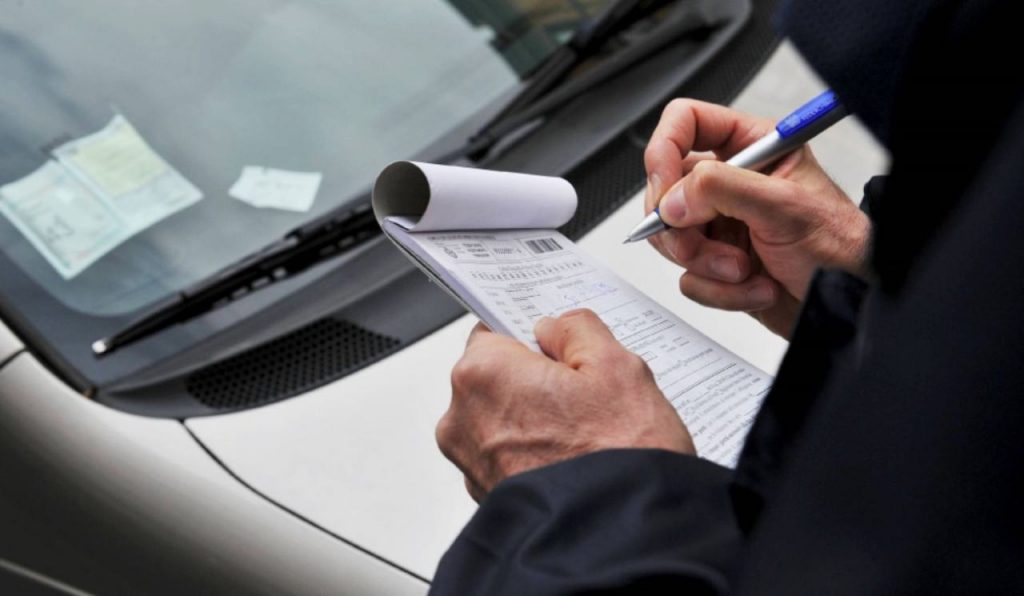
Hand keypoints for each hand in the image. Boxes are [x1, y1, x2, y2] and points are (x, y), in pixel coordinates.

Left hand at [437, 310, 692, 501]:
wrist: (622, 539)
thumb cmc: (619, 457)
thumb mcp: (616, 366)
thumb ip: (577, 330)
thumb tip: (556, 327)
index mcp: (482, 373)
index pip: (496, 330)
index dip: (533, 336)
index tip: (558, 343)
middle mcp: (462, 418)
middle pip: (497, 376)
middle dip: (536, 378)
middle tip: (586, 391)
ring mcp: (472, 462)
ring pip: (502, 418)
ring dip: (536, 418)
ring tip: (588, 430)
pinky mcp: (487, 495)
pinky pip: (508, 456)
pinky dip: (533, 452)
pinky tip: (575, 457)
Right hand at [644, 99, 870, 335]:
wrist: (847, 302)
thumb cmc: (837, 246)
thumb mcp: (783, 206)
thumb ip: (722, 189)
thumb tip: (672, 200)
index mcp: (751, 147)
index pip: (686, 123)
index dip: (663, 151)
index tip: (665, 192)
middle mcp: (730, 182)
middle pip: (666, 190)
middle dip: (684, 229)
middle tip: (706, 243)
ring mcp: (720, 224)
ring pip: (672, 239)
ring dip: (706, 265)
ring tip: (745, 269)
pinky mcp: (717, 263)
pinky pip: (688, 277)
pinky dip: (719, 291)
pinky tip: (755, 287)